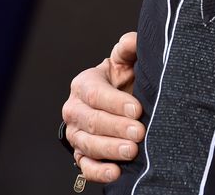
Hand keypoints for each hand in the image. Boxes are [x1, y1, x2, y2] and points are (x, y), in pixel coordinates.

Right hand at [61, 32, 143, 182]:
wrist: (122, 98)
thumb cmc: (125, 77)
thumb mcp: (127, 60)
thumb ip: (129, 48)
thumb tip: (132, 41)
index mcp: (84, 84)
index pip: (95, 94)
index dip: (115, 102)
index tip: (137, 109)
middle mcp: (75, 110)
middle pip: (90, 121)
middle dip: (115, 128)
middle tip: (139, 132)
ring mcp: (76, 134)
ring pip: (87, 144)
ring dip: (109, 150)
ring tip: (131, 151)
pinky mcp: (82, 154)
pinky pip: (85, 166)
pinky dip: (98, 172)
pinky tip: (116, 173)